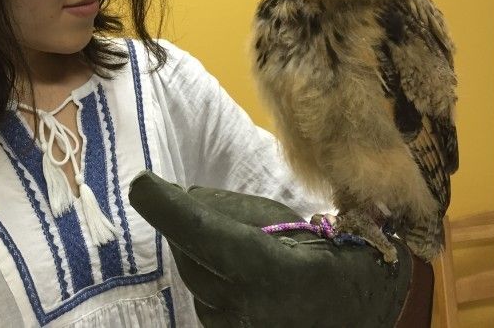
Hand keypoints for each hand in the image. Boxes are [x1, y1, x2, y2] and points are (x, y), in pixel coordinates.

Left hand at [128, 171, 432, 327]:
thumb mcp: (288, 220)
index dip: (168, 208)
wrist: (353, 310)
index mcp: (270, 269)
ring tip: (236, 242)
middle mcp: (246, 306)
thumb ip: (234, 211)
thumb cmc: (328, 255)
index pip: (203, 233)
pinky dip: (207, 272)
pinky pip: (200, 295)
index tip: (140, 183)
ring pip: (191, 272)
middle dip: (186, 221)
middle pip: (189, 250)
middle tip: (198, 202)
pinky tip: (233, 270)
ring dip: (198, 248)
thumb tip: (183, 198)